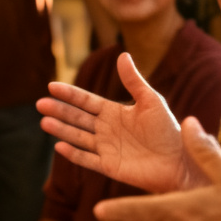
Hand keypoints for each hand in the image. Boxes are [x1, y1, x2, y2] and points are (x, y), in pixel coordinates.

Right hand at [37, 53, 201, 191]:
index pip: (86, 101)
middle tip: (40, 104)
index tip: (51, 86)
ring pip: (77, 137)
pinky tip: (59, 145)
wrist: (180, 161)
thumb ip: (133, 80)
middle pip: (77, 118)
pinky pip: (87, 159)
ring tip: (44, 122)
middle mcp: (106, 129)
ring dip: (61, 129)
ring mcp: (106, 148)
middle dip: (59, 110)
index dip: (69, 94)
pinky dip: (73, 153)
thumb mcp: (151, 100)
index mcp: (114, 112)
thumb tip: (122, 53)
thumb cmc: (168, 130)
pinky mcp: (109, 166)